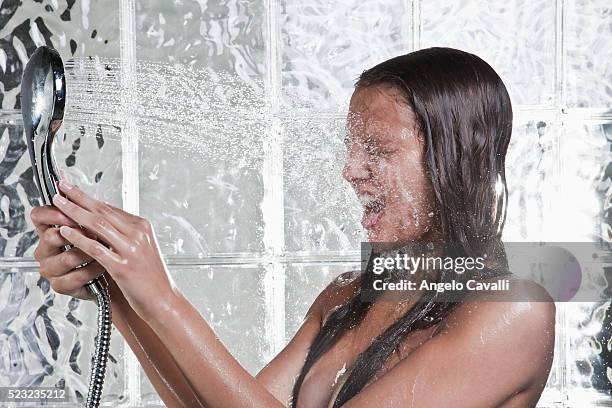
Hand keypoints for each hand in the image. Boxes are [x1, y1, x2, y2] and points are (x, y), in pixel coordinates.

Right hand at [31, 203, 103, 300]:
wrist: (112, 274)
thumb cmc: (102, 249)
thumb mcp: (95, 227)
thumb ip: (86, 213)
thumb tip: (83, 195)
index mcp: (50, 230)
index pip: (39, 216)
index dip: (54, 213)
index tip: (71, 213)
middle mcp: (47, 249)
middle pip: (50, 236)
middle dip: (77, 234)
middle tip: (95, 233)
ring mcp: (51, 268)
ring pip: (67, 258)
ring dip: (90, 254)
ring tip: (104, 252)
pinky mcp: (60, 285)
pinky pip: (76, 276)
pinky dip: (93, 270)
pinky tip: (102, 267)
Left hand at [51, 179, 179, 321]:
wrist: (164, 300)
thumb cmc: (151, 278)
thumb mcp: (140, 249)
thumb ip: (123, 235)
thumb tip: (100, 223)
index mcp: (143, 227)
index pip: (111, 208)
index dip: (89, 198)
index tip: (73, 189)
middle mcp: (138, 234)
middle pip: (102, 211)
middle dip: (79, 197)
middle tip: (62, 186)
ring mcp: (131, 249)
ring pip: (98, 225)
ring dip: (74, 212)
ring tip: (58, 203)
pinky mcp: (123, 266)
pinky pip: (96, 248)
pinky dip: (78, 238)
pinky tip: (65, 232)